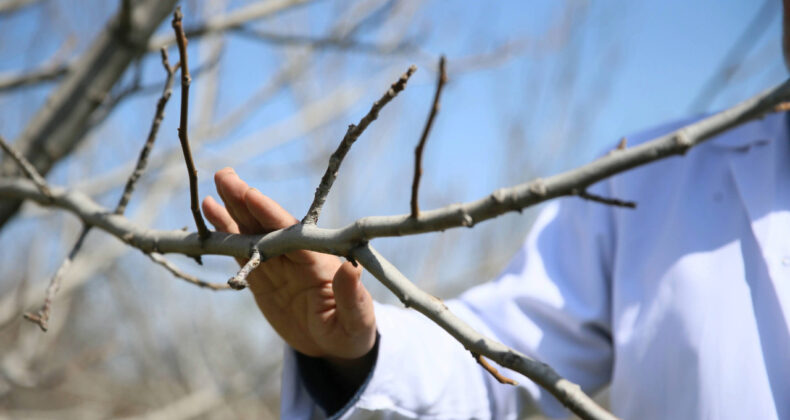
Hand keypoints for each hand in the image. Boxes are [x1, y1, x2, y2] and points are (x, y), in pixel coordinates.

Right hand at [202, 168, 376, 362]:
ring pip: (252, 231)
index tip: (253, 196)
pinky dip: (226, 234)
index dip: (272, 216)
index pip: (293, 234)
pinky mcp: (262, 275)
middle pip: (269, 224)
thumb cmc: (352, 331)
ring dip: (234, 209)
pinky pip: (241, 252)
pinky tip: (210, 212)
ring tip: (217, 181)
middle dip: (247, 201)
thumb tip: (351, 270)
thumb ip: (352, 297)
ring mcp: (278, 263)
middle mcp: (297, 256)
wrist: (335, 344)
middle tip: (225, 176)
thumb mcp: (356, 321)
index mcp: (319, 262)